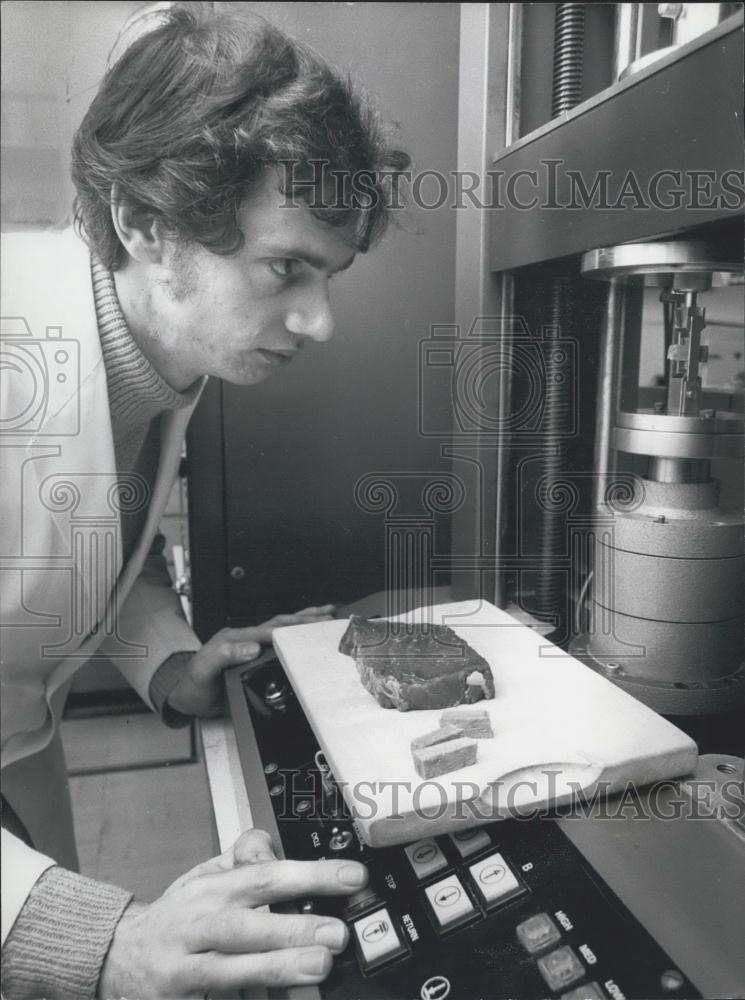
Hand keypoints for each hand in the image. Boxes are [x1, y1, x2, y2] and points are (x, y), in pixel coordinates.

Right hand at [99, 828, 366, 998]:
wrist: (117, 956)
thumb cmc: (177, 916)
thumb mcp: (205, 876)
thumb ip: (242, 860)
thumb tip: (272, 843)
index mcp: (211, 889)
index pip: (264, 875)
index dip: (309, 875)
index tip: (352, 876)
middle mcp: (198, 926)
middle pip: (246, 925)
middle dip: (292, 928)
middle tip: (337, 933)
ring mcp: (184, 969)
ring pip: (229, 969)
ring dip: (275, 967)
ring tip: (318, 966)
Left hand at [167, 605, 334, 716]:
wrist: (185, 698)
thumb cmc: (194, 687)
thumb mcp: (202, 672)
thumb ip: (223, 656)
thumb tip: (253, 647)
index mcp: (235, 638)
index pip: (267, 632)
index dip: (289, 631)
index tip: (310, 629)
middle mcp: (244, 637)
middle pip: (279, 623)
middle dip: (304, 619)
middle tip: (329, 615)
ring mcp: (250, 644)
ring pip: (282, 627)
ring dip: (304, 620)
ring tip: (327, 612)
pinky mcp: (254, 654)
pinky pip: (279, 640)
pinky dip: (296, 632)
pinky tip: (308, 631)